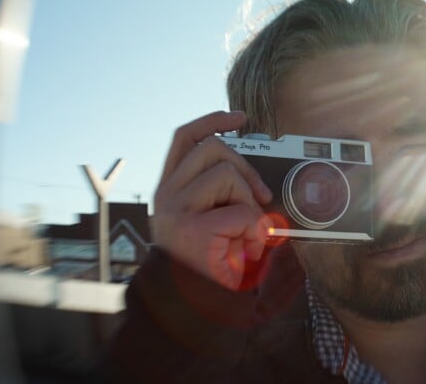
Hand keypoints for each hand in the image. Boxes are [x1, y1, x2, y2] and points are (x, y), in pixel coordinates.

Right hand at [152, 111, 273, 289]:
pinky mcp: (195, 231)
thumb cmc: (208, 262)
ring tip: (242, 232)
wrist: (193, 307)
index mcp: (168, 189)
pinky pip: (243, 212)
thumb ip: (219, 190)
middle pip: (213, 148)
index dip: (212, 121)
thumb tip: (248, 168)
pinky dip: (254, 231)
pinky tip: (244, 250)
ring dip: (248, 203)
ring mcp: (177, 212)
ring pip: (227, 174)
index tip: (240, 118)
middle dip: (245, 168)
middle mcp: (166, 196)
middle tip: (259, 197)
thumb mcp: (208, 217)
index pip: (184, 138)